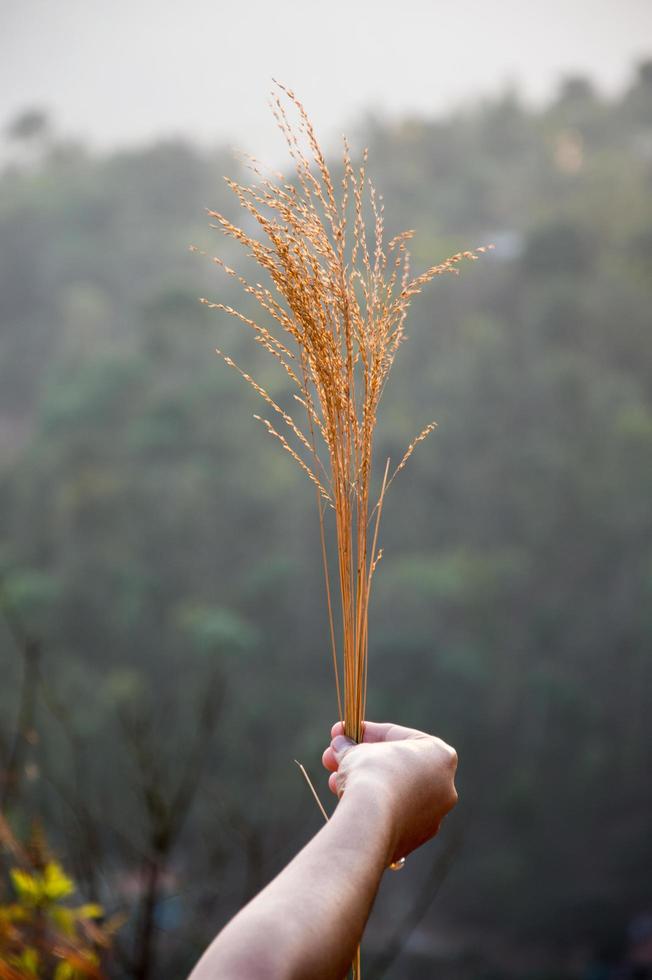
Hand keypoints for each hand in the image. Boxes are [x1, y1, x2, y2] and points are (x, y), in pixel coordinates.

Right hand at [322, 720, 457, 863]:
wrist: (371, 823)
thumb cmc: (371, 775)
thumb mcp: (357, 751)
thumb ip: (351, 746)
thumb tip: (340, 744)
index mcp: (441, 756)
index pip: (399, 736)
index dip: (365, 732)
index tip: (343, 732)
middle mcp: (444, 786)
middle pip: (396, 766)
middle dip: (362, 760)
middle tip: (335, 758)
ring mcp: (433, 816)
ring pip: (393, 792)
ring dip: (364, 784)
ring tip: (335, 783)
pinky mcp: (416, 839)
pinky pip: (391, 815)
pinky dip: (372, 808)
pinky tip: (347, 805)